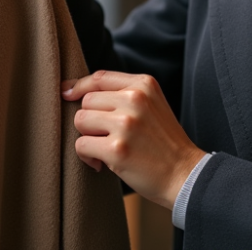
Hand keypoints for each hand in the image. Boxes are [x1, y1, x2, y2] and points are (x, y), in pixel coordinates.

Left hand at [61, 71, 205, 210]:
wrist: (185, 174)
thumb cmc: (163, 142)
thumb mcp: (152, 104)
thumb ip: (123, 93)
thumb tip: (72, 90)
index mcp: (144, 84)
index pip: (99, 78)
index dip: (79, 86)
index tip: (66, 93)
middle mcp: (135, 99)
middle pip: (87, 100)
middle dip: (91, 120)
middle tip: (107, 136)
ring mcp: (126, 123)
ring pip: (81, 120)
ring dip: (88, 137)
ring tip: (105, 148)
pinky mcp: (116, 149)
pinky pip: (81, 145)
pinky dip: (87, 157)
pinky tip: (102, 164)